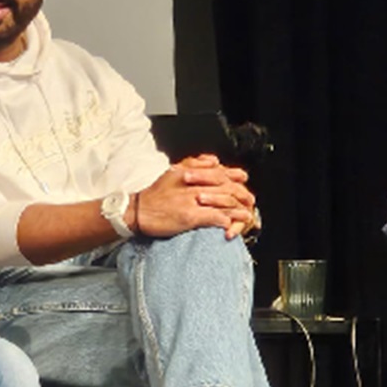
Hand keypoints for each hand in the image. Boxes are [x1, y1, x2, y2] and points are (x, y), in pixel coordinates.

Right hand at [136, 154, 255, 239]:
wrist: (137, 211)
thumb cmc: (153, 195)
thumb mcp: (172, 172)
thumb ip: (193, 163)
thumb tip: (213, 160)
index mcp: (190, 173)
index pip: (220, 172)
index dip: (235, 177)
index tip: (243, 181)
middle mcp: (194, 185)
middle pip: (227, 187)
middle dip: (242, 195)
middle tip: (249, 201)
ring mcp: (193, 200)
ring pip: (225, 202)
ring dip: (238, 210)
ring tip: (246, 216)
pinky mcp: (191, 216)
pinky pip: (216, 217)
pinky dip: (226, 222)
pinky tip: (230, 226)